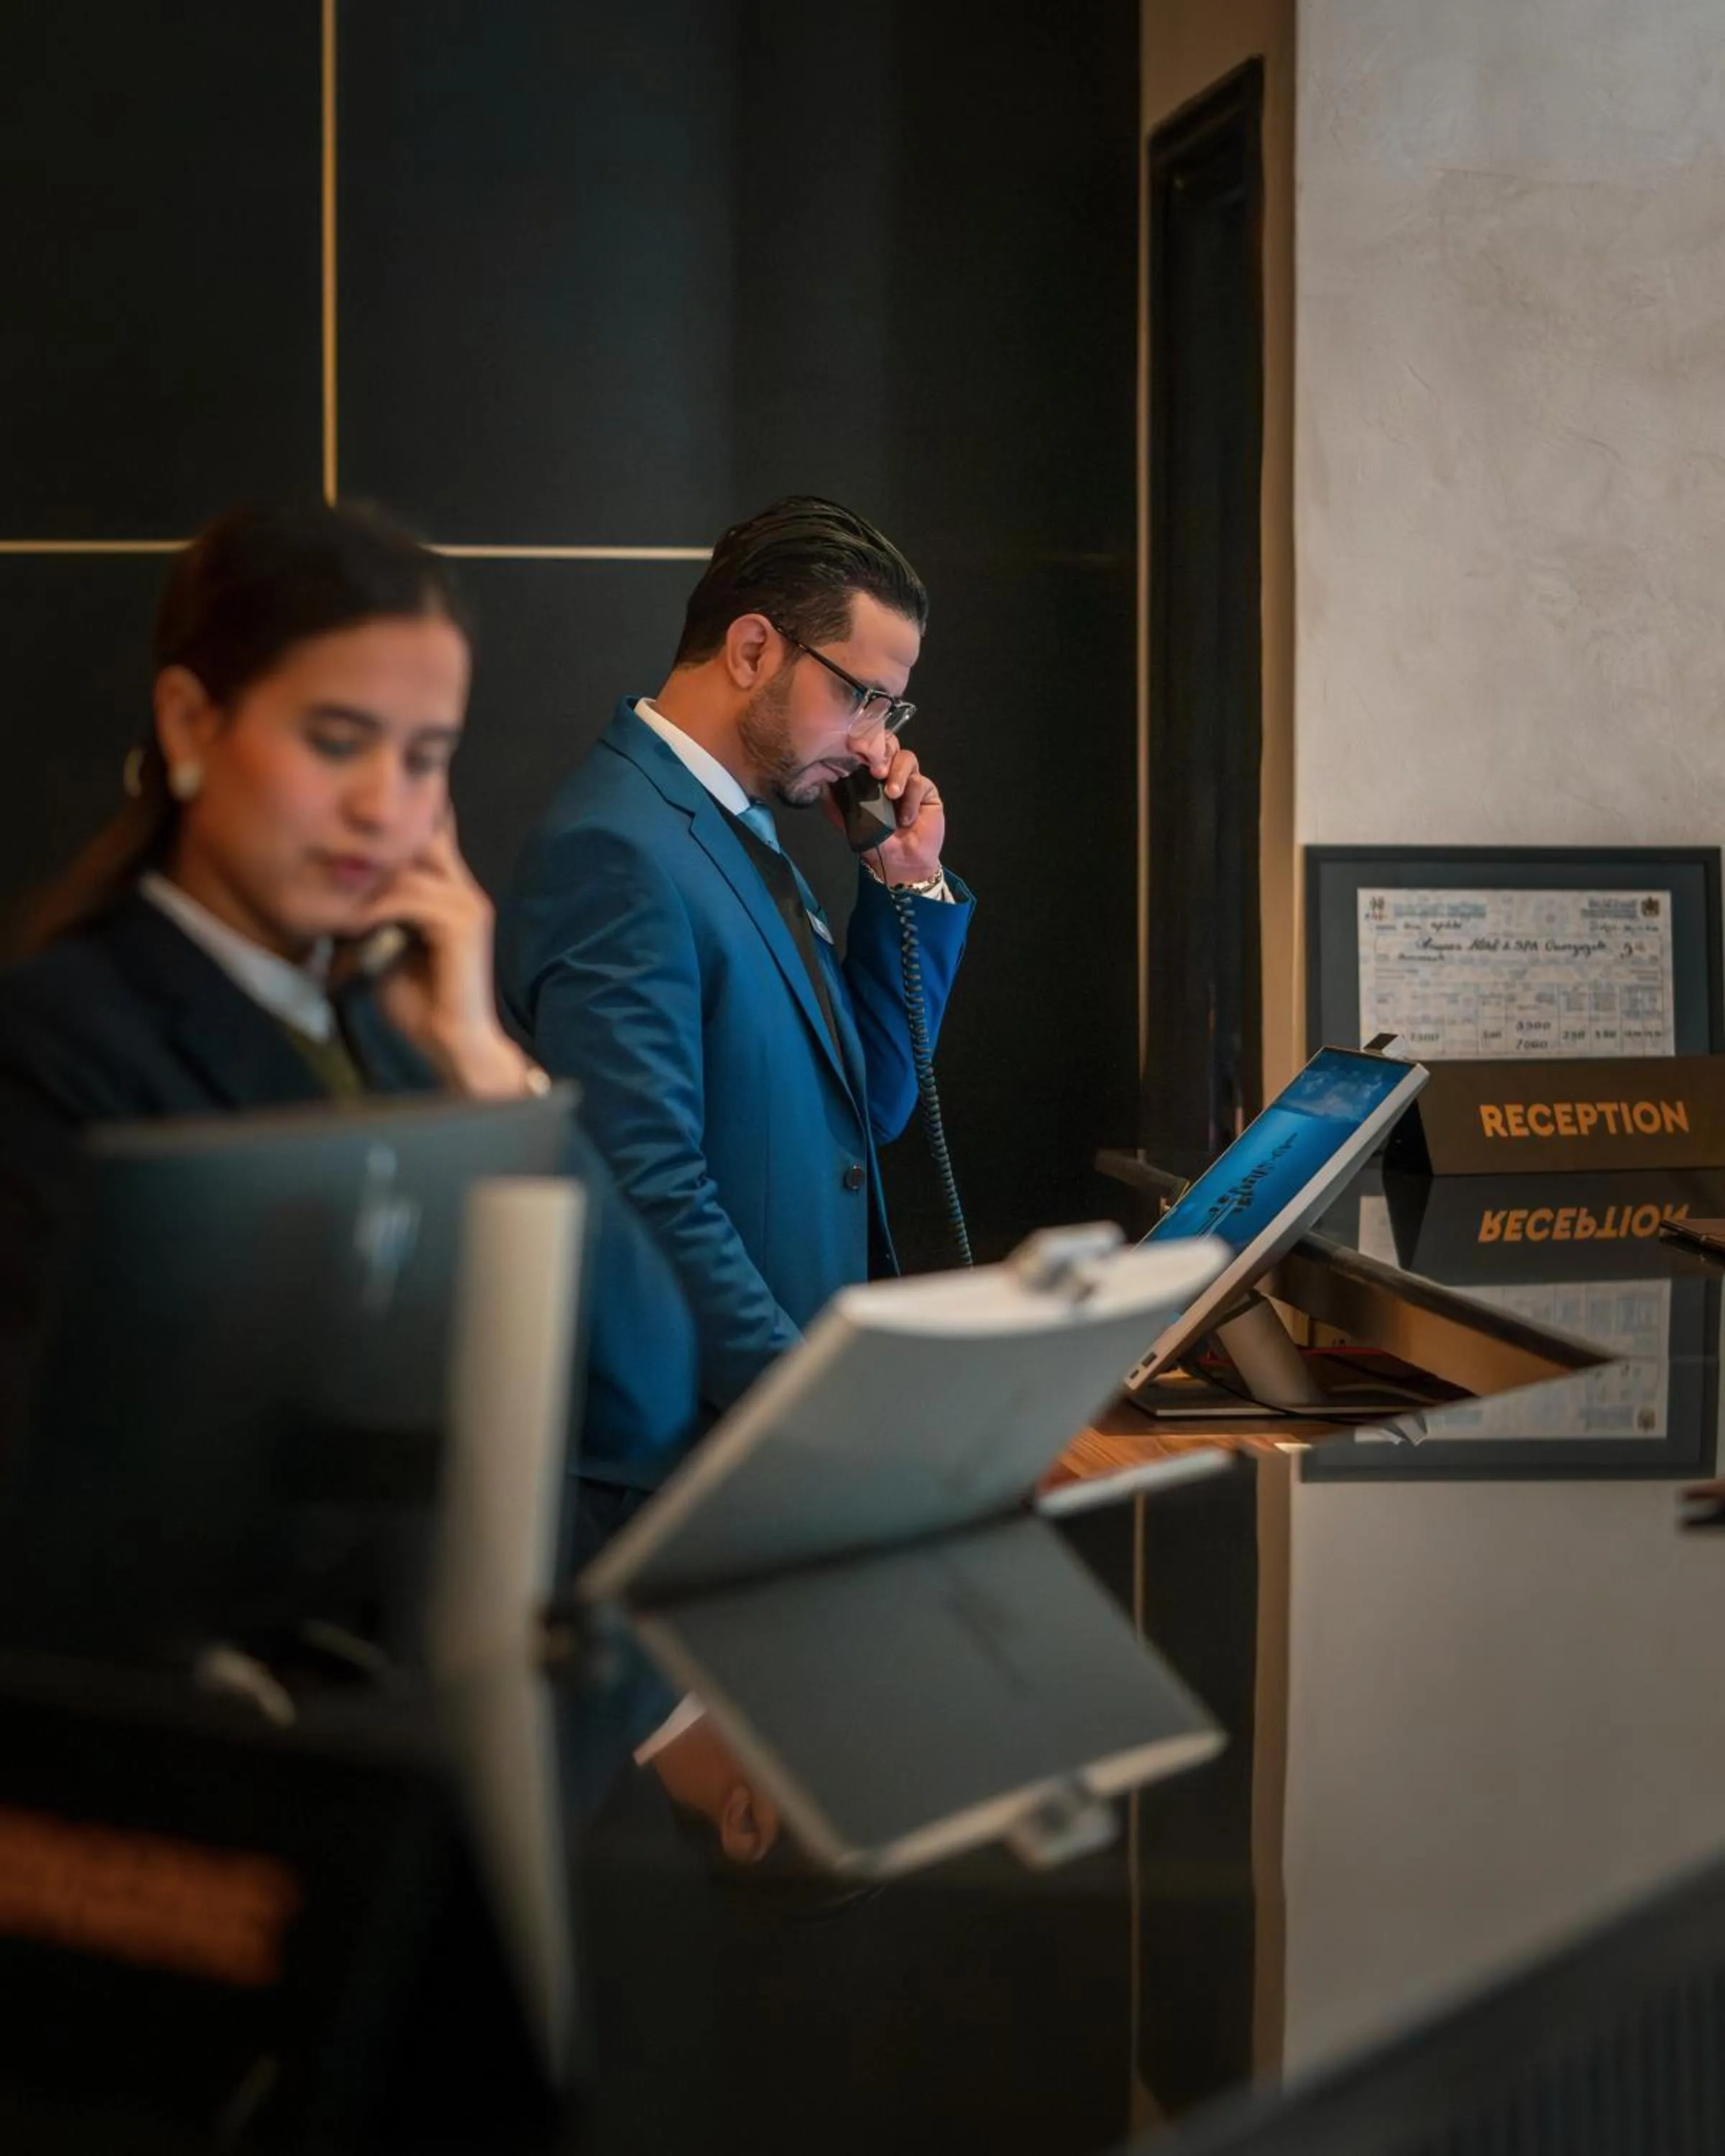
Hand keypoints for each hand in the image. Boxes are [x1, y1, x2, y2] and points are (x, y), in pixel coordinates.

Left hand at [343, 816, 534, 1098]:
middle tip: (328, 857)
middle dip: (373, 848)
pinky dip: (374, 908)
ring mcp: (467, 906)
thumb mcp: (383, 946)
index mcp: (452, 895)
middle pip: (420, 838)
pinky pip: (410, 899)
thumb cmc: (417, 1003)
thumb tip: (328, 890)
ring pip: (407, 869)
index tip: (339, 841)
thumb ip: (371, 914)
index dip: (386, 836)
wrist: (452, 1044)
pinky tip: (349, 923)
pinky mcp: (462, 924)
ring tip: (329, 895)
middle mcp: (464, 892)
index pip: (427, 838)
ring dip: (365, 882)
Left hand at [824, 734, 946, 885]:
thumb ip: (834, 801)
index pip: (869, 747)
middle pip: (890, 744)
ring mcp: (909, 779)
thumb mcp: (847, 821)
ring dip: (898, 774)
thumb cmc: (874, 841)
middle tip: (877, 772)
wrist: (900, 862)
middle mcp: (889, 772)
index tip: (857, 752)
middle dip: (883, 753)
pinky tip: (905, 818)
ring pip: (907, 758)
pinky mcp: (926, 790)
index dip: (865, 744)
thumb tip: (819, 781)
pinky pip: (920, 782)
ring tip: (891, 795)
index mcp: (869, 775)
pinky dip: (911, 799)